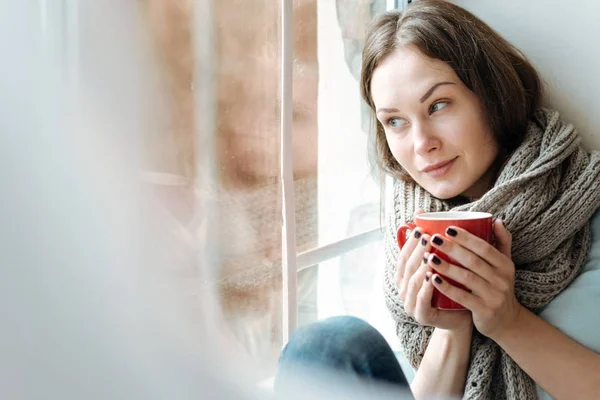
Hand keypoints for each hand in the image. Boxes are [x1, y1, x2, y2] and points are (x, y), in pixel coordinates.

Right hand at [396, 211, 471, 330]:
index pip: (403, 255)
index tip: (420, 227)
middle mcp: (404, 289)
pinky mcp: (422, 315)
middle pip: (407, 266)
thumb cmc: (452, 286)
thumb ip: (434, 243)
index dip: (409, 242)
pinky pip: (421, 300)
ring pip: (412, 282)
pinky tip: (432, 276)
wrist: (462, 317)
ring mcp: (411, 303)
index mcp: (406, 276)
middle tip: (428, 236)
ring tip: (430, 253)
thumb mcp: (443, 263)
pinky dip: (425, 288)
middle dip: (416, 250)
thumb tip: (423, 211)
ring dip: (420, 267)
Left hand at [425, 219, 523, 338]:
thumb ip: (502, 243)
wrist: (506, 321)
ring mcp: (494, 296)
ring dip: (447, 267)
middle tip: (433, 239)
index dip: (466, 238)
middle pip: (474, 261)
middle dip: (452, 248)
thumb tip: (497, 220)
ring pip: (467, 278)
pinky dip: (448, 288)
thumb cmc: (498, 287)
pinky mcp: (484, 311)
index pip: (485, 248)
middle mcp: (502, 279)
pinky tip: (433, 279)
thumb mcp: (505, 265)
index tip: (447, 228)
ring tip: (429, 257)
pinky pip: (463, 298)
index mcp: (505, 265)